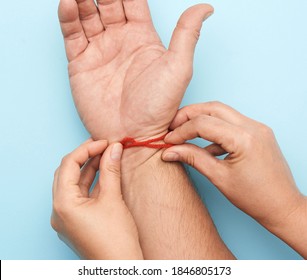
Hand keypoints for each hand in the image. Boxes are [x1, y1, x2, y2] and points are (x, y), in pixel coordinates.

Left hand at [51, 139, 142, 259]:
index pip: (68, 164)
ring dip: (88, 168)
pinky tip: (103, 171)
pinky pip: (79, 195)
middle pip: (67, 172)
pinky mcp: (76, 221)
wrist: (121, 268)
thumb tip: (114, 147)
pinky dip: (90, 182)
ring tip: (106, 154)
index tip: (105, 142)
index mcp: (62, 204)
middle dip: (85, 156)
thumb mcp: (113, 199)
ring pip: (73, 183)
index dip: (87, 149)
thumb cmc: (116, 239)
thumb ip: (111, 170)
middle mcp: (59, 210)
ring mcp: (66, 217)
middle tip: (104, 145)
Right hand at [58, 0, 212, 141]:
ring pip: (87, 15)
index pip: (131, 0)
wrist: (133, 137)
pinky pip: (72, 34)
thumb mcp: (178, 68)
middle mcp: (120, 41)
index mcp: (143, 38)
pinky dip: (69, 17)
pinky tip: (69, 3)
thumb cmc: (158, 108)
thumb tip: (206, 7)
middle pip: (107, 3)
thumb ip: (187, 33)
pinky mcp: (81, 64)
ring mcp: (99, 51)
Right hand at [162, 102, 305, 231]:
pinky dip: (215, 129)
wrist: (282, 206)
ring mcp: (257, 128)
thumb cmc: (255, 198)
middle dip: (189, 115)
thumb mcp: (219, 178)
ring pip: (222, 112)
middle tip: (172, 126)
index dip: (181, 131)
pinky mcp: (258, 133)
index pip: (203, 124)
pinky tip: (203, 145)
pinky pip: (231, 124)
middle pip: (213, 108)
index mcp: (244, 138)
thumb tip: (169, 151)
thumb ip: (193, 158)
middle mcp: (253, 127)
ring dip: (201, 119)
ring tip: (184, 132)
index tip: (167, 141)